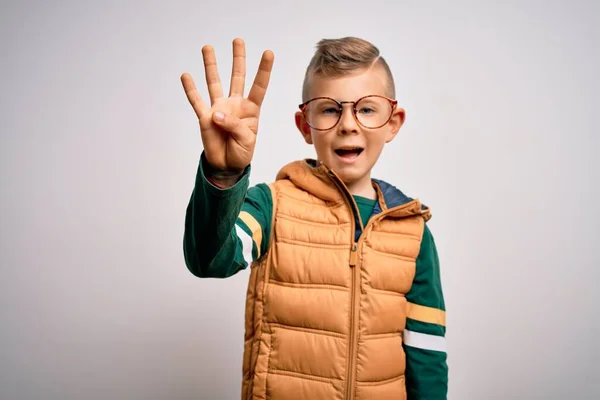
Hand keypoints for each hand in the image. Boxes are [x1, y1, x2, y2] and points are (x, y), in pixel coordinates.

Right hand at [181, 38, 273, 177]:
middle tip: (238, 40)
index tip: (268, 52)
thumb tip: (216, 113)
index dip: (264, 70)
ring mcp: (219, 108)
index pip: (259, 86)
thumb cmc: (242, 152)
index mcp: (251, 109)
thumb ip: (234, 125)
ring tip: (208, 47)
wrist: (227, 165)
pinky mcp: (205, 117)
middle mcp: (235, 104)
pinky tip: (186, 76)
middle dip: (238, 58)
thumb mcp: (246, 140)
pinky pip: (196, 101)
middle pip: (237, 77)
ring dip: (211, 65)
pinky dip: (191, 89)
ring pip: (214, 82)